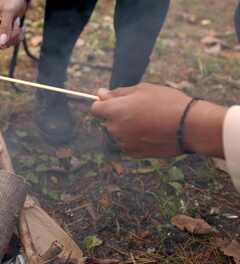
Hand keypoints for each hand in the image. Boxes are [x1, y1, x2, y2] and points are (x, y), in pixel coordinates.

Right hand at [0, 0, 27, 47]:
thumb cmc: (12, 1)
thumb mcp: (8, 12)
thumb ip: (5, 27)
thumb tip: (2, 43)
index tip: (3, 41)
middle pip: (1, 44)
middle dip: (11, 36)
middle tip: (16, 23)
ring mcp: (4, 32)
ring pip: (10, 43)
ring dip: (17, 35)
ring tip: (18, 22)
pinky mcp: (12, 33)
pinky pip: (16, 41)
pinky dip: (21, 35)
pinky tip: (22, 27)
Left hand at [91, 83, 226, 157]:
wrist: (190, 127)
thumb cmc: (168, 103)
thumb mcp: (143, 89)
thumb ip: (118, 93)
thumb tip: (101, 93)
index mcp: (115, 111)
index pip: (95, 108)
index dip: (103, 103)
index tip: (113, 101)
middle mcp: (115, 129)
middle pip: (107, 121)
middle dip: (117, 115)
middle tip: (140, 108)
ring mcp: (123, 143)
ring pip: (118, 133)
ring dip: (126, 127)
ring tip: (150, 120)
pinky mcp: (134, 153)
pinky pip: (127, 143)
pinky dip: (134, 138)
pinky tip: (151, 132)